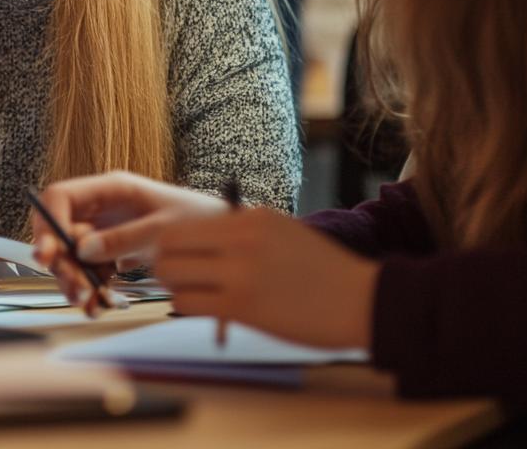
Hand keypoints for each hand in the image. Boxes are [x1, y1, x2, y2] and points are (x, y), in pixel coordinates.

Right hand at [31, 171, 225, 312]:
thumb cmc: (199, 220)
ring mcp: (106, 233)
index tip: (48, 254)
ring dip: (74, 281)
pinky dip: (91, 291)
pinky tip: (97, 306)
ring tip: (88, 303)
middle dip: (61, 262)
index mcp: (110, 189)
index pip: (60, 198)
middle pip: (60, 232)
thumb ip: (122, 238)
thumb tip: (82, 251)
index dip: (47, 223)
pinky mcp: (113, 255)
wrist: (225, 238)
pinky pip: (91, 273)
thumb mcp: (162, 228)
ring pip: (72, 257)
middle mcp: (101, 209)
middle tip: (76, 288)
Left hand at [156, 208, 377, 348]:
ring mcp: (239, 272)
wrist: (361, 300)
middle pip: (167, 247)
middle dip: (166, 264)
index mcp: (249, 218)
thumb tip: (199, 238)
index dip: (171, 243)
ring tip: (196, 293)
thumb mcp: (281, 231)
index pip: (180, 225)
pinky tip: (208, 308)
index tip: (179, 257)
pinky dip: (189, 306)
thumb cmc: (322, 270)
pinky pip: (188, 303)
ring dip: (176, 287)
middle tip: (180, 277)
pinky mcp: (241, 306)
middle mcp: (240, 239)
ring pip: (171, 276)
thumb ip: (240, 230)